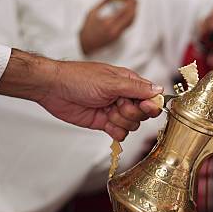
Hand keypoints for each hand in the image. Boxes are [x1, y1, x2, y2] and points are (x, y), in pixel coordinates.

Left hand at [0, 50, 163, 140]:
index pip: (151, 96)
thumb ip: (136, 88)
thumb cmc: (79, 78)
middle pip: (143, 113)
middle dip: (132, 113)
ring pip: (133, 124)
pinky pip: (120, 133)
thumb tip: (159, 90)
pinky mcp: (104, 122)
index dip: (150, 104)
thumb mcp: (111, 82)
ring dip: (121, 121)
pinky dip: (115, 131)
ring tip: (107, 113)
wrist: (53, 89)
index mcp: (129, 82)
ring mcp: (114, 110)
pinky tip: (105, 124)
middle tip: (118, 106)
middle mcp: (124, 96)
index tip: (143, 106)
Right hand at [80, 0, 136, 54]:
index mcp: (107, 23)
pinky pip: (128, 25)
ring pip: (131, 21)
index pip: (123, 11)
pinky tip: (130, 11)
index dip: (129, 3)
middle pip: (130, 16)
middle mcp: (115, 30)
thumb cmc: (87, 27)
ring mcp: (118, 34)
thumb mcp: (92, 13)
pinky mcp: (119, 36)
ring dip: (134, 11)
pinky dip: (131, 17)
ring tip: (134, 3)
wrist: (86, 43)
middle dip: (134, 6)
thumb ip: (102, 3)